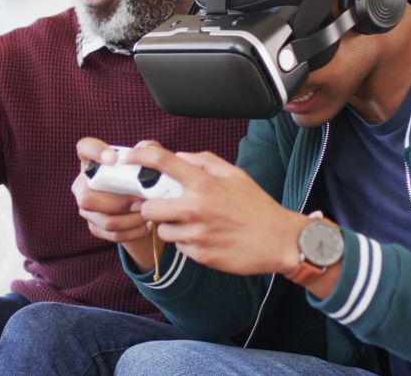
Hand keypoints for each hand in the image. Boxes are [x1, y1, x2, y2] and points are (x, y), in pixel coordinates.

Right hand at [73, 138, 158, 270]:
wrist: (141, 205)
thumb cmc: (142, 176)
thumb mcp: (148, 160)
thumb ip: (149, 150)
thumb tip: (145, 150)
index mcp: (93, 160)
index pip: (85, 148)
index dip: (95, 153)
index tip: (113, 159)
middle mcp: (83, 184)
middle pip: (87, 197)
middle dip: (118, 202)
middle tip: (140, 201)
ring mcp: (86, 208)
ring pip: (104, 219)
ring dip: (131, 219)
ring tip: (148, 215)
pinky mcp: (94, 226)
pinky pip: (112, 234)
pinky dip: (132, 232)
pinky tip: (146, 226)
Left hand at [125, 145, 308, 276]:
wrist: (279, 241)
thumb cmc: (258, 207)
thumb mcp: (235, 175)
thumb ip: (204, 162)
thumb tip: (179, 157)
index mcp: (204, 184)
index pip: (162, 162)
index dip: (140, 156)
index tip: (130, 157)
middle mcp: (196, 208)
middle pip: (148, 208)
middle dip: (152, 207)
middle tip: (164, 206)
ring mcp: (196, 235)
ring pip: (162, 230)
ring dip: (171, 227)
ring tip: (192, 224)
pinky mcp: (200, 255)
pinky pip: (180, 247)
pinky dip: (186, 242)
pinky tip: (205, 237)